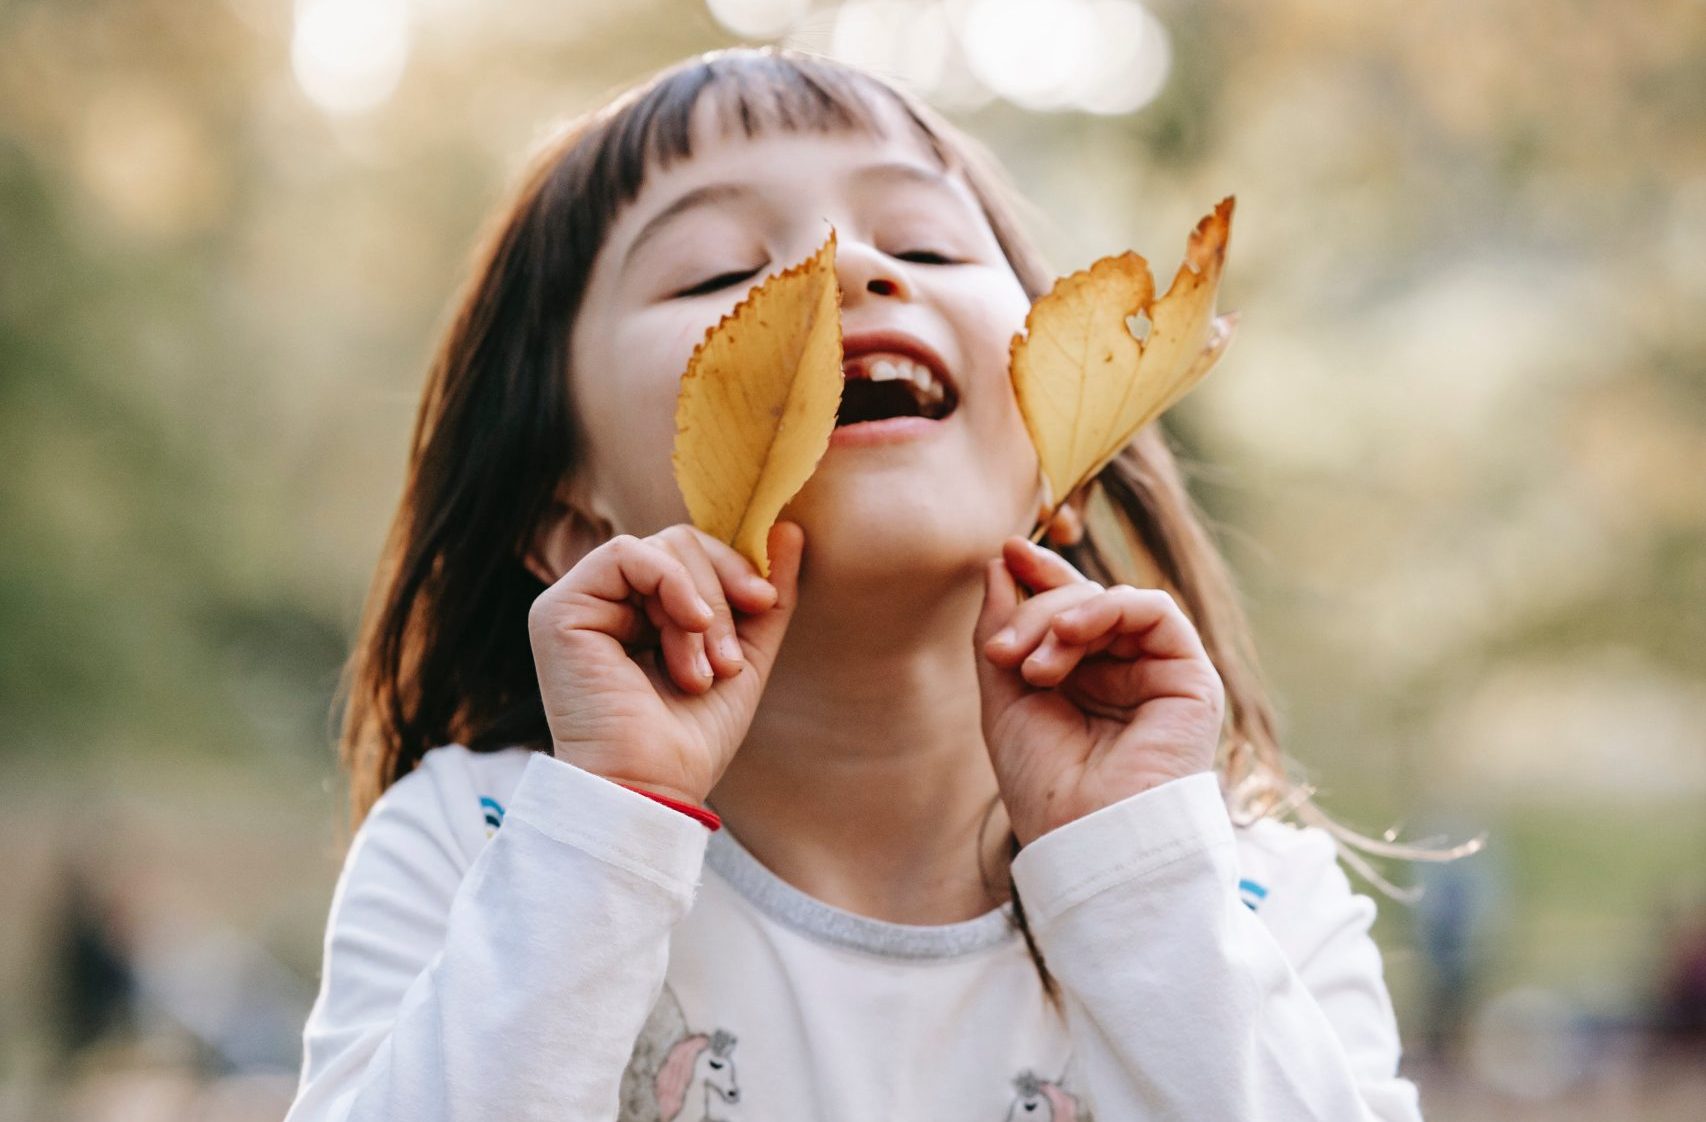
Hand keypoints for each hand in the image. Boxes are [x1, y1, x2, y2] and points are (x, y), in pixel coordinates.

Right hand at [528, 522, 803, 805]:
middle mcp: (605, 603)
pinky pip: (626, 553)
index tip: (765, 604)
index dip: (734, 568)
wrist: (652, 789)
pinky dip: (671, 583)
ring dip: (701, 610)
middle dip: (720, 597)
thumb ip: (766, 597)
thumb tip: (790, 528)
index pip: (692, 553)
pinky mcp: (560, 609)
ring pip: (662, 548)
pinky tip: (687, 628)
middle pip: (680, 543)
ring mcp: (580, 603)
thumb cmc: (691, 739)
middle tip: (729, 663)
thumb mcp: (745, 656)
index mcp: (640, 612)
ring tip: (703, 672)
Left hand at [973, 537, 1224, 846]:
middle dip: (1035, 611)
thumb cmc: (1045, 785)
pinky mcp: (1191, 679)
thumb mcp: (1004, 698)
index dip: (1040, 576)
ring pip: (1113, 602)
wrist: (1085, 838)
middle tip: (1000, 651)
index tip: (1006, 553)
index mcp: (1084, 681)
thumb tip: (1000, 563)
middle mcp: (1125, 674)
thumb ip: (1003, 629)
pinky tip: (1070, 635)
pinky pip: (1155, 611)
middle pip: (1084, 603)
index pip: (1068, 611)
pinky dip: (1107, 608)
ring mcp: (1159, 675)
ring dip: (1062, 618)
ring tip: (1032, 666)